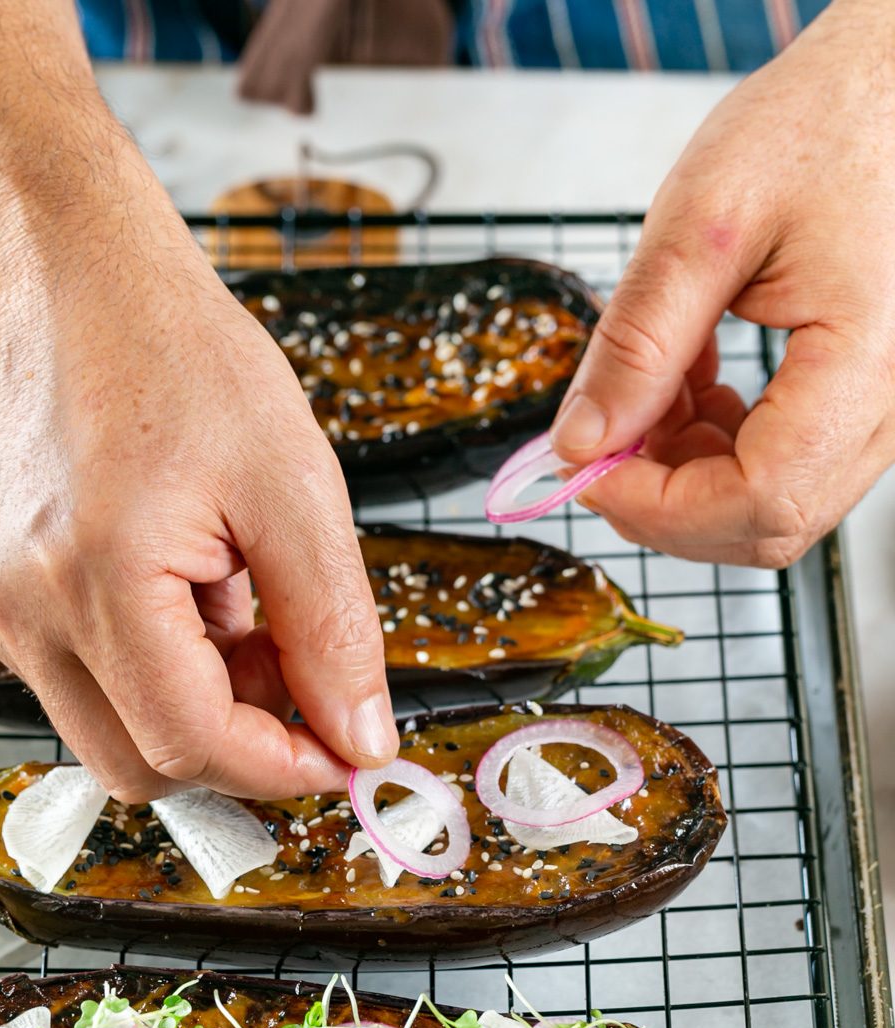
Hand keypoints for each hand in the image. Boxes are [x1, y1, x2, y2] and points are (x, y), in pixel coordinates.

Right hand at [0, 164, 397, 802]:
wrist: (59, 276)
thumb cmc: (176, 353)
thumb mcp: (294, 484)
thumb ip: (332, 629)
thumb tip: (361, 739)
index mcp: (98, 575)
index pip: (190, 745)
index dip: (279, 769)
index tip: (341, 752)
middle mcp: (20, 608)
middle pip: (138, 765)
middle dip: (235, 746)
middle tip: (293, 673)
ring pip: (106, 729)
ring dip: (190, 704)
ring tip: (231, 602)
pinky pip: (72, 681)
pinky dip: (144, 667)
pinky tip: (176, 587)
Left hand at [550, 0, 894, 567]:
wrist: (882, 89)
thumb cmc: (820, 125)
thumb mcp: (703, 223)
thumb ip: (637, 343)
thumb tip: (580, 441)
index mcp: (868, 360)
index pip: (759, 498)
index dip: (657, 507)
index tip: (585, 469)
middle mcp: (891, 402)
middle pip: (767, 523)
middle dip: (663, 502)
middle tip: (598, 444)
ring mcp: (881, 407)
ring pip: (769, 503)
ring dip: (683, 475)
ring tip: (644, 394)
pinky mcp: (859, 400)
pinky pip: (781, 465)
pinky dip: (712, 449)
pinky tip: (683, 387)